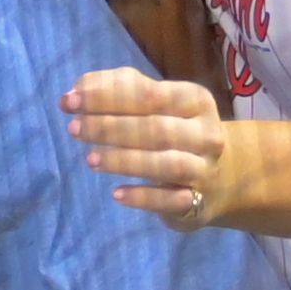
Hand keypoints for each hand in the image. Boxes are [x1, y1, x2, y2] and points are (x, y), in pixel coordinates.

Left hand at [64, 68, 260, 227]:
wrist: (220, 176)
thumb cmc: (175, 130)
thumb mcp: (155, 104)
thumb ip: (118, 89)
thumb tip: (78, 88)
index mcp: (195, 101)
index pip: (150, 95)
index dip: (108, 97)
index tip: (69, 101)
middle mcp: (205, 134)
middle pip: (156, 129)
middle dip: (110, 128)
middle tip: (74, 128)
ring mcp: (203, 169)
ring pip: (166, 164)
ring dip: (125, 161)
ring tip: (90, 160)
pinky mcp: (197, 201)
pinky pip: (172, 200)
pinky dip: (144, 197)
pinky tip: (117, 194)